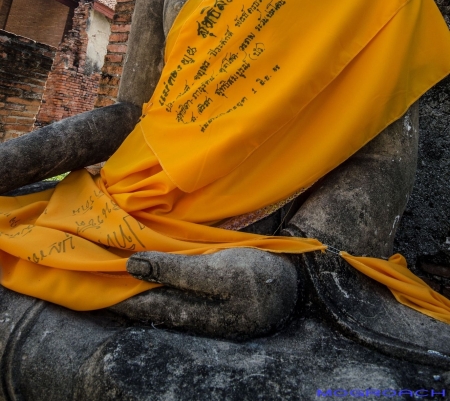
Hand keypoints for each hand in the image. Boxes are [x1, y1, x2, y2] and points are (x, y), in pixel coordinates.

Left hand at [110, 248, 298, 339]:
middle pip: (148, 305)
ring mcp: (203, 311)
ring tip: (115, 273)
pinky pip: (177, 295)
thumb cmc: (256, 275)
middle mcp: (191, 317)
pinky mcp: (213, 301)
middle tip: (97, 274)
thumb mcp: (216, 271)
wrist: (296, 283)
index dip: (117, 291)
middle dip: (123, 291)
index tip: (95, 274)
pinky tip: (151, 274)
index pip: (142, 303)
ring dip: (139, 286)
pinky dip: (159, 283)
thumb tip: (132, 265)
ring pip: (160, 300)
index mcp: (191, 313)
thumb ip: (174, 269)